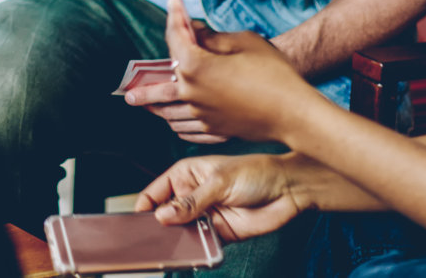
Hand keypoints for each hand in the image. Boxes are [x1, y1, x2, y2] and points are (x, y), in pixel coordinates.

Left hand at [128, 0, 324, 143]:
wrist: (294, 111)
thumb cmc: (272, 72)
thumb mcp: (243, 42)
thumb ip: (212, 37)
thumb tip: (193, 31)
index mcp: (196, 66)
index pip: (176, 38)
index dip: (175, 18)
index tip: (173, 4)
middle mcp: (192, 93)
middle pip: (158, 90)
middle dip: (142, 87)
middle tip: (126, 91)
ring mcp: (203, 116)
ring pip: (170, 114)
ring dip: (156, 108)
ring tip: (145, 107)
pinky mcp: (216, 131)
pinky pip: (188, 130)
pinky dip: (178, 126)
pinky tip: (175, 124)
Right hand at [135, 153, 304, 241]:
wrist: (288, 190)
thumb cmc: (254, 172)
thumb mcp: (219, 182)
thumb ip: (191, 201)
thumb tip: (163, 216)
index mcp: (185, 175)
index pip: (156, 192)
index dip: (145, 206)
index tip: (138, 221)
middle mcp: (192, 196)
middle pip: (166, 215)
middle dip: (158, 227)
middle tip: (151, 239)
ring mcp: (204, 216)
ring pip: (181, 232)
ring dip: (177, 240)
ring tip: (170, 247)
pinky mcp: (219, 234)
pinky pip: (201, 245)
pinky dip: (195, 250)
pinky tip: (192, 252)